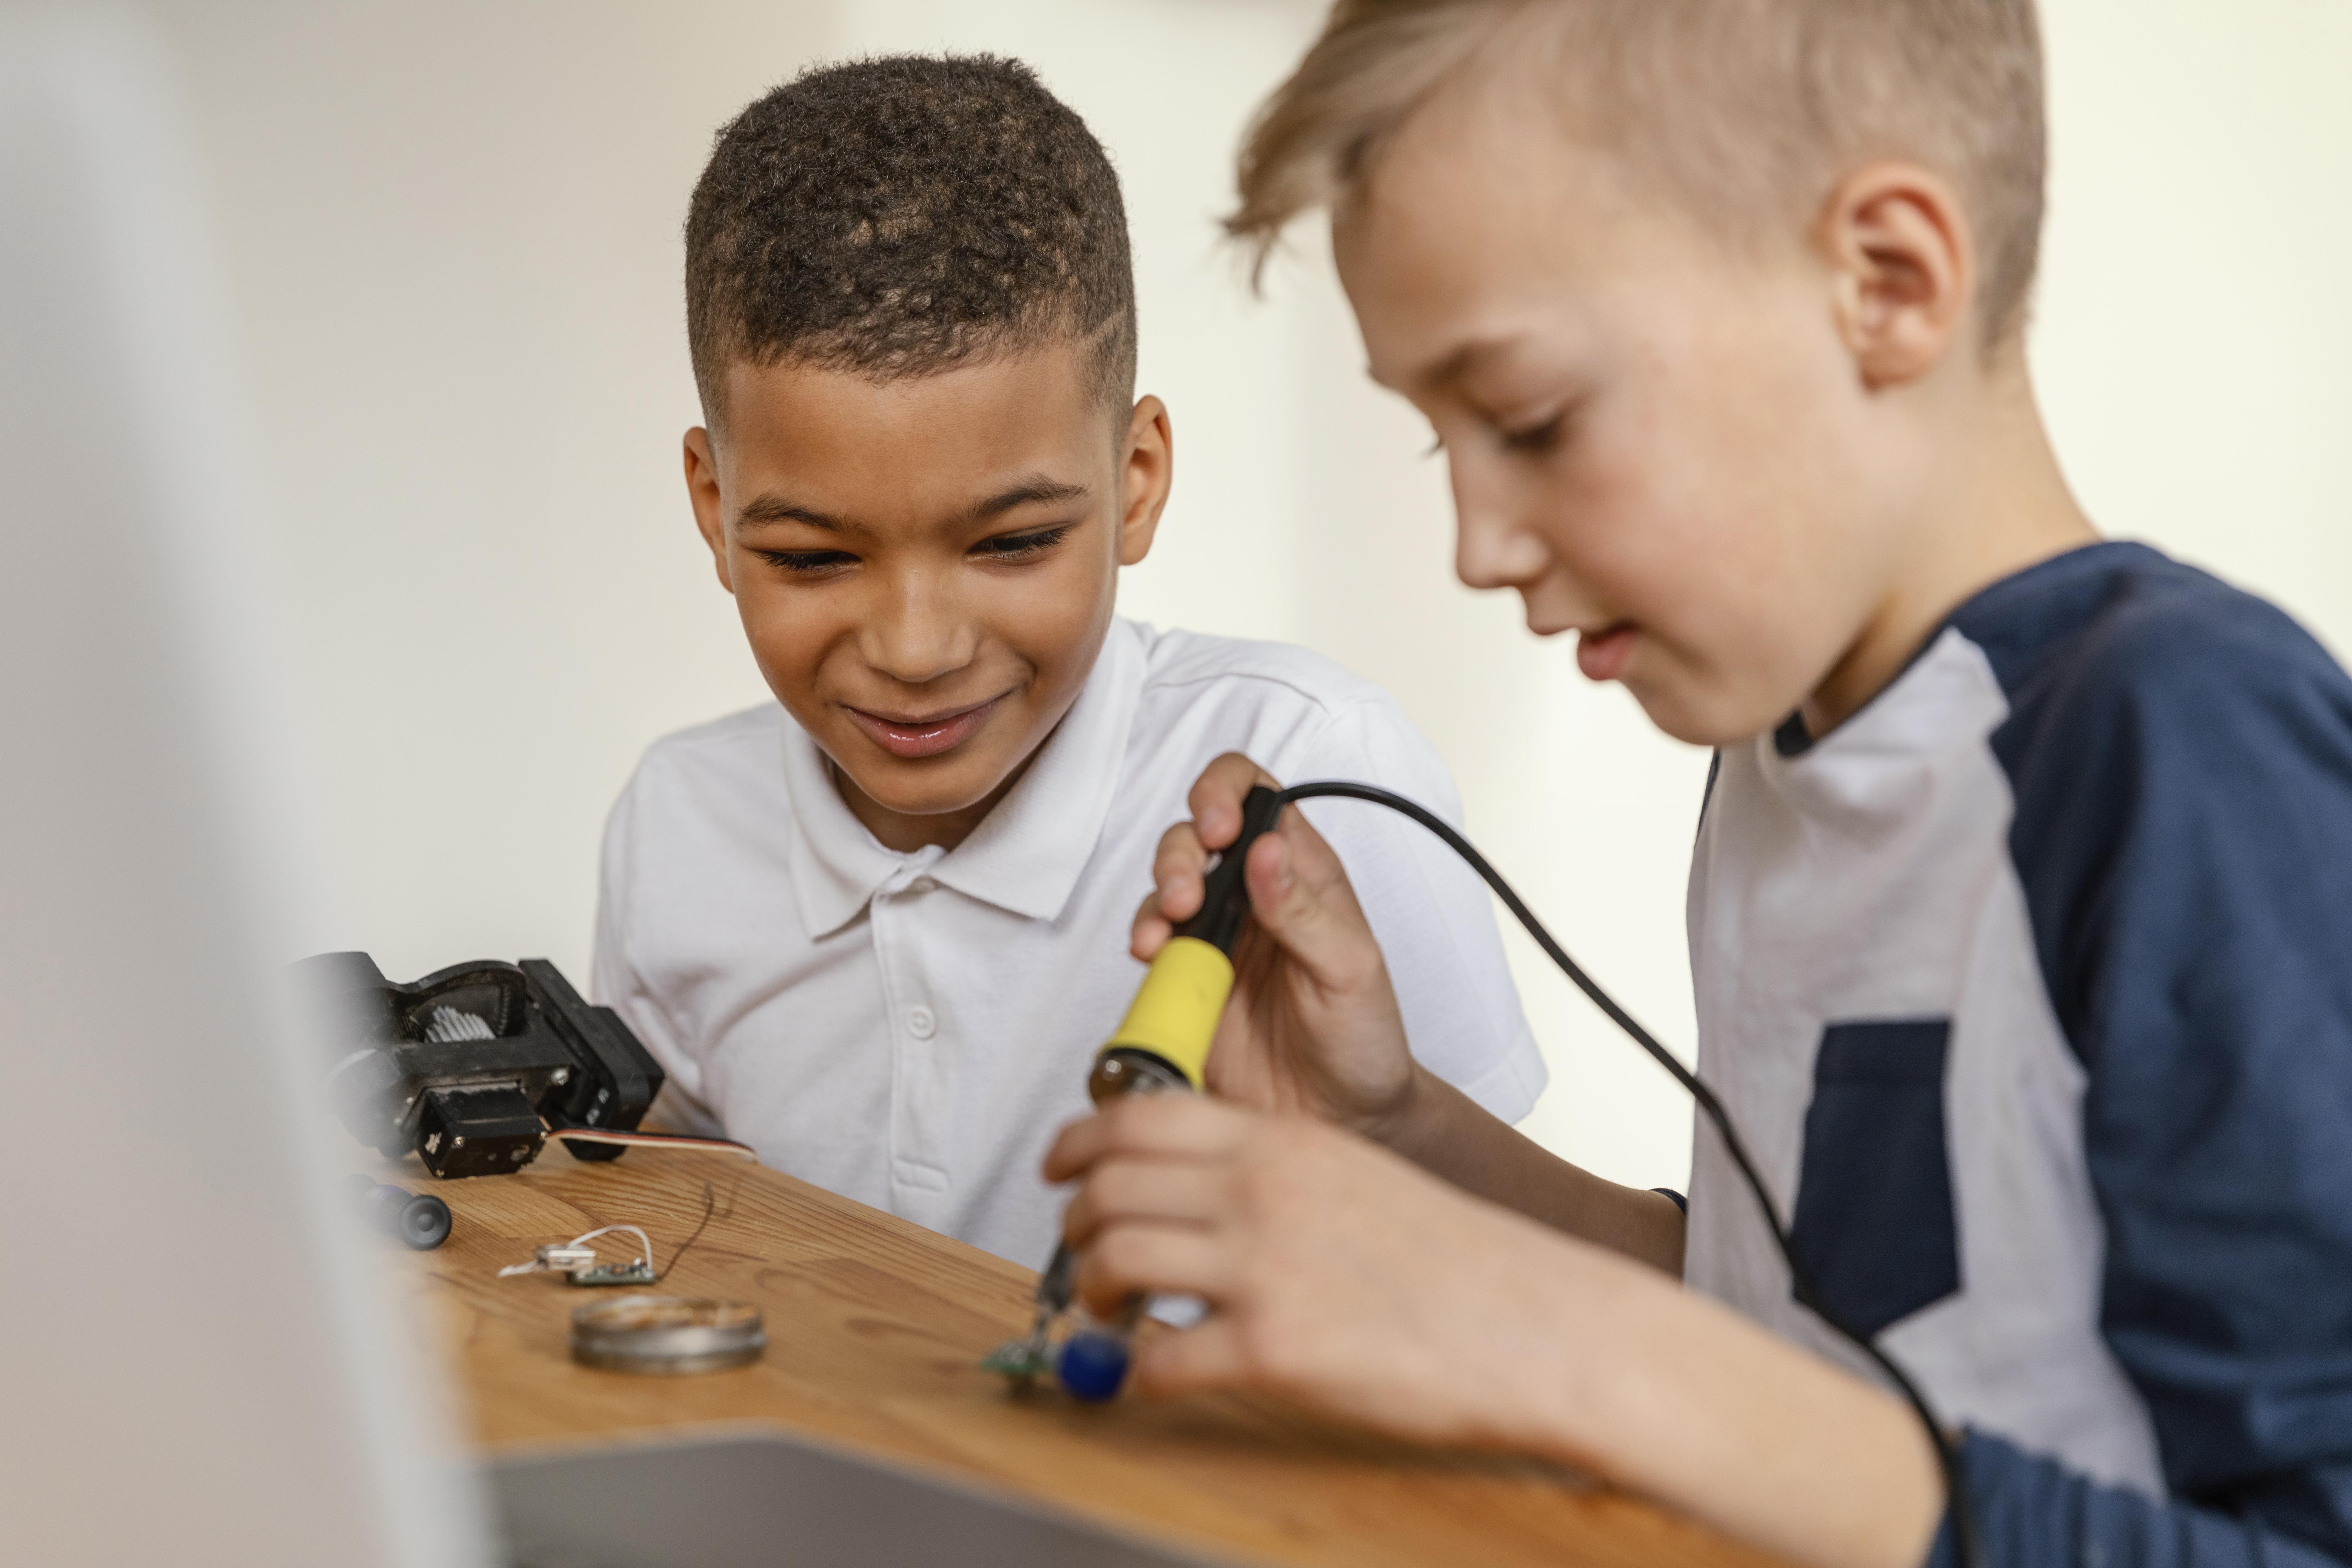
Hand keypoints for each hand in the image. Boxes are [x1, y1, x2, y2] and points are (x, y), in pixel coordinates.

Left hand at [1044, 1095, 1947, 1567]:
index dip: (1077, 1141)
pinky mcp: (1275, 1351)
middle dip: (1074, 1221)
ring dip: (1090, 1289)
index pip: (1139, 1116)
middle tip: (1078, 1250)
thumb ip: (1272, 1173)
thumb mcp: (1352, 1179)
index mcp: (1282, 1143)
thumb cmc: (1457, 1260)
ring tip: (1105, 1311)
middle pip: (1110, 1186)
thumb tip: (1197, 1191)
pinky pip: (1159, 1360)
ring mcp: (1265, 1271)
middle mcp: (1262, 1192)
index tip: (1058, 1166)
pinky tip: (1148, 1376)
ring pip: (1116, 1261)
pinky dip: (1135, 1374)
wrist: (1537, 1324)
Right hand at [1138, 753, 1424, 1137]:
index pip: (1256, 795)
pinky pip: (1153, 946)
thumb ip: (1306, 911)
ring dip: (1158, 896)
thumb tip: (1267, 849)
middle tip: (1188, 896)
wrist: (1344, 1121)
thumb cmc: (1365, 1040)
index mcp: (1302, 874)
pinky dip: (1144, 942)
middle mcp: (1253, 897)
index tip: (1218, 828)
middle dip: (1180, 853)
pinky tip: (1153, 958)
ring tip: (1165, 932)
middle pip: (1195, 835)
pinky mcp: (1186, 983)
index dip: (1225, 792)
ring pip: (1165, 886)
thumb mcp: (1351, 970)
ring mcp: (1215, 938)